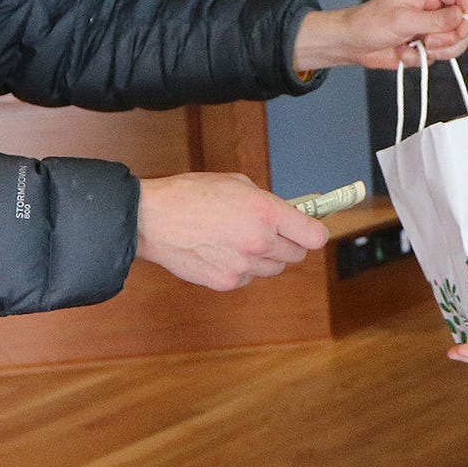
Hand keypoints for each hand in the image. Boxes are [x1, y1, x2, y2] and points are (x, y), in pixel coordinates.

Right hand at [135, 173, 327, 291]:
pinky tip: (223, 251)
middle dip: (288, 243)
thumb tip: (292, 211)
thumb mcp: (237, 184)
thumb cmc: (191, 195)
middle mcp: (259, 242)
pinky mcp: (228, 282)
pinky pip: (249, 277)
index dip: (313, 232)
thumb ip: (268, 201)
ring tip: (240, 240)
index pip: (314, 236)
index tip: (308, 230)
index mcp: (265, 212)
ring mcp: (244, 265)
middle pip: (297, 255)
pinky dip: (243, 268)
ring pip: (273, 268)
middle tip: (271, 232)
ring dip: (266, 257)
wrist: (153, 219)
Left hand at [293, 0, 467, 71]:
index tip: (460, 31)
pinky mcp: (427, 44)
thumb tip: (462, 16)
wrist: (353, 44)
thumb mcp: (403, 19)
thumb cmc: (370, 23)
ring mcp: (432, 26)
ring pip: (456, 42)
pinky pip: (440, 55)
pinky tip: (406, 52)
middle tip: (428, 43)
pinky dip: (425, 58)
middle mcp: (434, 6)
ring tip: (417, 48)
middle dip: (450, 38)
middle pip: (465, 23)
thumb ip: (435, 20)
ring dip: (439, 51)